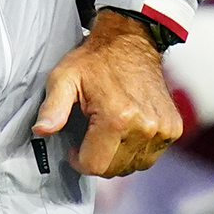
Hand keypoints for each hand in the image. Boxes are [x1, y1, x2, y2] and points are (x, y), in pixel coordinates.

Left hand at [34, 10, 183, 176]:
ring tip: (105, 133)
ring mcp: (163, 130)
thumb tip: (41, 130)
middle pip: (115, 170)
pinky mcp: (173, 129)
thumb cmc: (94, 61)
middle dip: (96, 160)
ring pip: (134, 166)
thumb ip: (52, 108)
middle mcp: (145, 128)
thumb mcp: (63, 78)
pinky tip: (123, 132)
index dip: (78, 161)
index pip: (95, 166)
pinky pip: (151, 156)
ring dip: (117, 157)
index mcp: (117, 119)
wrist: (129, 43)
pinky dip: (135, 150)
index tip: (72, 148)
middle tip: (87, 138)